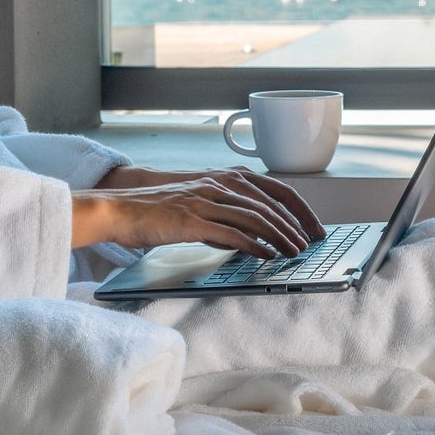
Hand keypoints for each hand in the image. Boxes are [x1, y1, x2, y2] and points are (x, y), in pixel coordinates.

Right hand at [73, 165, 327, 257]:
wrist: (121, 208)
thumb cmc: (157, 211)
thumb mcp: (198, 207)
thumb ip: (224, 218)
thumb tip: (250, 239)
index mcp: (223, 179)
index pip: (274, 189)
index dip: (298, 209)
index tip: (313, 227)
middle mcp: (219, 185)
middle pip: (270, 204)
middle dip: (295, 225)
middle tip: (311, 244)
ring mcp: (206, 200)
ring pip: (255, 217)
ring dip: (280, 236)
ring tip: (295, 252)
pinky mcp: (193, 219)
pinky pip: (232, 233)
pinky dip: (254, 245)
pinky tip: (266, 255)